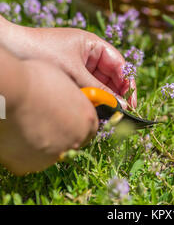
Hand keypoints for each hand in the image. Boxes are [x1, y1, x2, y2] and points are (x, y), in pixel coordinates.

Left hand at [0, 18, 136, 108]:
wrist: (11, 47)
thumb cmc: (43, 51)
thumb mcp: (74, 72)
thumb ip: (98, 89)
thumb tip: (119, 106)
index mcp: (93, 45)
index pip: (119, 64)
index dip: (127, 83)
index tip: (131, 102)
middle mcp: (88, 54)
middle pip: (110, 76)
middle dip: (116, 94)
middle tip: (120, 114)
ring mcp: (77, 65)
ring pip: (98, 84)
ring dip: (102, 98)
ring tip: (106, 115)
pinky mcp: (67, 76)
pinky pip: (84, 88)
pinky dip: (89, 99)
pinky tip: (90, 111)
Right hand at [0, 58, 98, 174]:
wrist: (10, 91)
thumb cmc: (35, 79)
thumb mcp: (64, 82)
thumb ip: (72, 98)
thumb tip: (69, 99)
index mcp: (87, 120)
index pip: (89, 129)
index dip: (77, 123)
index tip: (67, 118)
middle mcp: (74, 142)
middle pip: (70, 142)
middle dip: (59, 134)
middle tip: (43, 120)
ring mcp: (52, 157)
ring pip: (48, 153)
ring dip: (40, 142)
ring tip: (25, 123)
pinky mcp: (28, 166)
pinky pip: (26, 159)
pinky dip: (21, 150)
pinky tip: (16, 132)